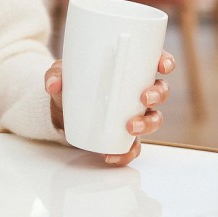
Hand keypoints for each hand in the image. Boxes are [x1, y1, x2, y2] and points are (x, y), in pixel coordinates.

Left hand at [44, 50, 175, 166]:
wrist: (63, 110)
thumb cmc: (71, 83)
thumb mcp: (60, 74)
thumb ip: (55, 75)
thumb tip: (53, 84)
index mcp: (128, 69)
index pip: (153, 61)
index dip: (164, 61)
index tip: (162, 65)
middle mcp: (137, 91)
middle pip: (160, 90)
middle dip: (157, 94)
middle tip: (144, 98)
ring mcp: (134, 113)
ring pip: (154, 118)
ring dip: (148, 124)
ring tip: (130, 127)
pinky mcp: (125, 135)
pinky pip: (134, 146)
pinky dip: (126, 152)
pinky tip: (113, 155)